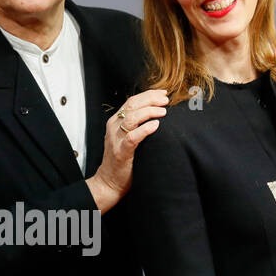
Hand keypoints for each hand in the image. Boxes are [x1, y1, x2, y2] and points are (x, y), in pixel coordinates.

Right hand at [86, 88, 166, 212]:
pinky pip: (132, 138)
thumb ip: (136, 125)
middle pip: (133, 105)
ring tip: (163, 112)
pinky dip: (144, 130)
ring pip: (132, 118)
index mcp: (116, 121)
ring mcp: (116, 139)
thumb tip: (157, 113)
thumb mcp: (126, 137)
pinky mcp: (121, 152)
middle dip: (151, 100)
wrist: (109, 181)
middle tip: (166, 100)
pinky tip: (155, 126)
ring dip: (149, 112)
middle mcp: (114, 127)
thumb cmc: (123, 160)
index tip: (163, 94)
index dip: (148, 95)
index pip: (132, 101)